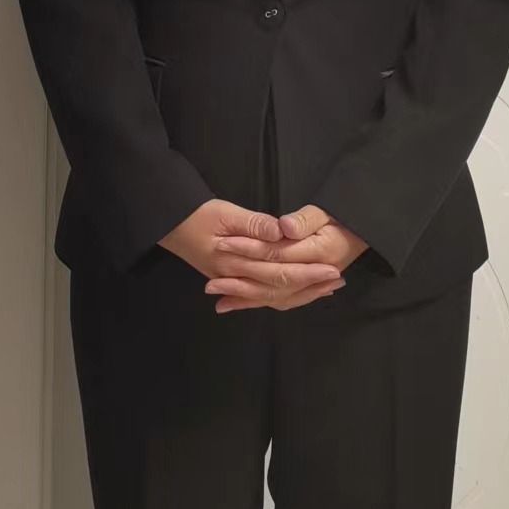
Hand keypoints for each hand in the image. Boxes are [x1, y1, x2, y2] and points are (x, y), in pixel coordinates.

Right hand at [159, 199, 345, 312]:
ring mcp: (234, 282)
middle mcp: (237, 278)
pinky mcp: (233, 281)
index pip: (279, 271)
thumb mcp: (225, 212)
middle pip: (279, 287)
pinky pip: (260, 296)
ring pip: (272, 297)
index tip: (331, 269)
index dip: (307, 272)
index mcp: (237, 262)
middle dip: (310, 286)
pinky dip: (281, 296)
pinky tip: (296, 294)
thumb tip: (282, 230)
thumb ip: (254, 224)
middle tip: (337, 280)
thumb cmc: (197, 214)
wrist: (170, 224)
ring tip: (326, 290)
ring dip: (300, 294)